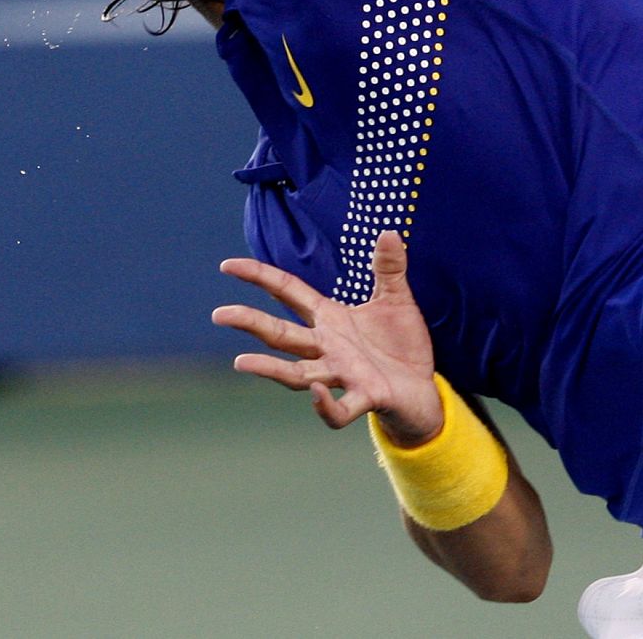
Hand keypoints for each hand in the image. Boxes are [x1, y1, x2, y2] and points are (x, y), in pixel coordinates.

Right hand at [212, 230, 443, 445]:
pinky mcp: (366, 397)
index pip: (287, 292)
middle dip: (250, 322)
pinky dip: (325, 405)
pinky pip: (340, 409)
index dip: (258, 277)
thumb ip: (388, 268)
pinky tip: (317, 391)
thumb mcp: (396, 300)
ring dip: (270, 369)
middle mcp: (328, 348)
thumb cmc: (401, 345)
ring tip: (240, 362)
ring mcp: (343, 374)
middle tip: (219, 314)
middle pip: (281, 334)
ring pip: (297, 374)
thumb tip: (390, 232)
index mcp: (330, 319)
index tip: (227, 265)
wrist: (423, 390)